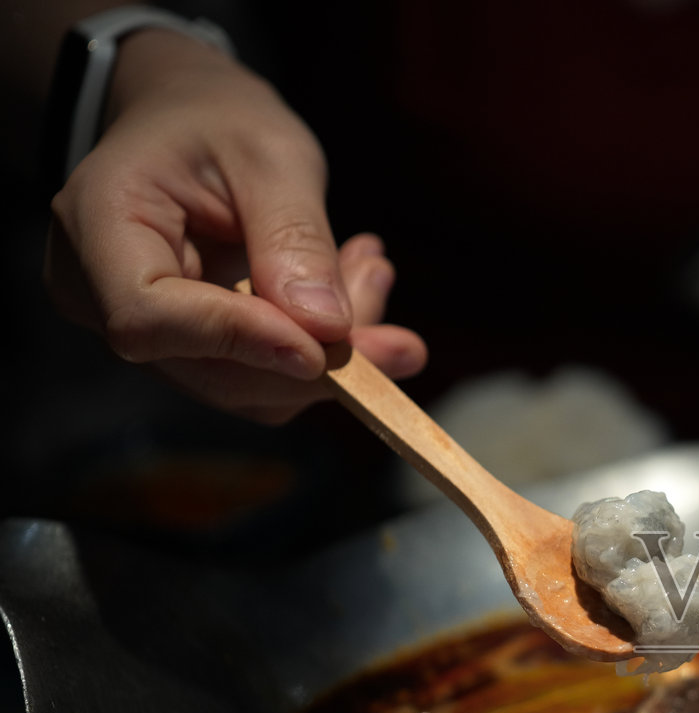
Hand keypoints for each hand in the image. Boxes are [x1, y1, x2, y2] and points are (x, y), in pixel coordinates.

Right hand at [43, 29, 426, 422]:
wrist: (190, 121)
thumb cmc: (218, 120)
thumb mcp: (269, 154)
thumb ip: (294, 236)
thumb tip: (326, 328)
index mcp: (97, 226)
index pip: (149, 318)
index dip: (239, 340)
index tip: (326, 340)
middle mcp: (101, 295)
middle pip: (210, 369)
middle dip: (315, 353)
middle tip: (381, 284)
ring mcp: (147, 334)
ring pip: (248, 386)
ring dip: (331, 348)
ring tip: (370, 269)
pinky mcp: (192, 353)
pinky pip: (264, 379)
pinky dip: (322, 349)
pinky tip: (353, 290)